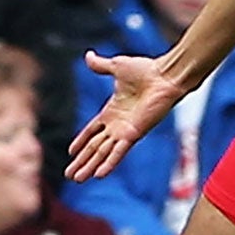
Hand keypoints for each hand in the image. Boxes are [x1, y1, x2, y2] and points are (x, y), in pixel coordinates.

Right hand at [66, 51, 186, 181]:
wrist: (165, 75)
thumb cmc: (146, 70)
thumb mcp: (117, 67)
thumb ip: (100, 66)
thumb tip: (88, 55)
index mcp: (112, 111)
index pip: (92, 130)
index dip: (81, 141)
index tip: (71, 152)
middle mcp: (117, 125)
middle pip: (95, 147)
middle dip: (81, 161)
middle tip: (70, 175)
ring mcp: (125, 131)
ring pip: (102, 153)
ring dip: (90, 166)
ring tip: (77, 179)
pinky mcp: (134, 134)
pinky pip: (118, 151)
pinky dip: (109, 163)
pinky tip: (99, 175)